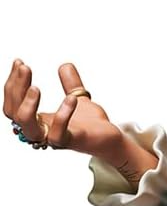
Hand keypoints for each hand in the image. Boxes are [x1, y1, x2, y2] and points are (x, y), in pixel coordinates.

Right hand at [3, 60, 122, 156]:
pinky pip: (59, 134)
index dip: (13, 83)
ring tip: (36, 87)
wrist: (114, 140)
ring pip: (28, 127)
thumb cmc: (94, 125)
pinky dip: (62, 115)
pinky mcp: (73, 143)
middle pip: (14, 113)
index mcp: (39, 120)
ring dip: (27, 105)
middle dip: (15, 89)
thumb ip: (70, 84)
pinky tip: (71, 99)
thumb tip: (65, 65)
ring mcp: (56, 138)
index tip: (20, 62)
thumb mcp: (79, 98)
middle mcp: (43, 130)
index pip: (13, 103)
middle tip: (25, 67)